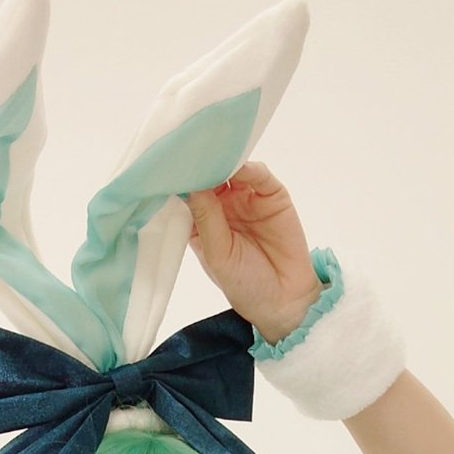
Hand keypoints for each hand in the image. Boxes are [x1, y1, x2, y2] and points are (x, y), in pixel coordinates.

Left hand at [186, 163, 321, 343]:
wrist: (284, 300)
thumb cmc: (245, 285)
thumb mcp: (217, 255)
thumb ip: (206, 219)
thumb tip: (192, 186)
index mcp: (202, 223)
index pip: (187, 195)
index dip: (180, 182)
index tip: (169, 168)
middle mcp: (222, 207)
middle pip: (208, 177)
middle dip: (201, 165)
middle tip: (191, 153)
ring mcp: (246, 198)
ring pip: (232, 171)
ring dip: (223, 162)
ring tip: (213, 155)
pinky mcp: (271, 195)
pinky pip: (259, 175)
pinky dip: (249, 167)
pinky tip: (239, 165)